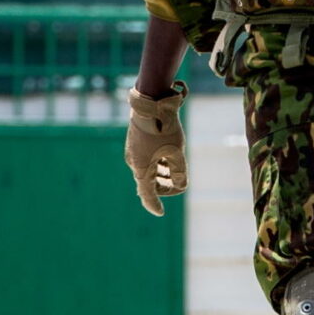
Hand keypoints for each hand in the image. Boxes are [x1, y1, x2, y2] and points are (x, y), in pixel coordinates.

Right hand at [125, 85, 187, 215]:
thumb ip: (179, 173)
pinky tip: (167, 157)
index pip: (147, 194)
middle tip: (177, 185)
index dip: (154, 205)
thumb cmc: (164, 128)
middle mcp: (134, 162)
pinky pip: (145, 158)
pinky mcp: (135, 141)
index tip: (161, 212)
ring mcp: (133, 151)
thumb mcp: (177, 152)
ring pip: (148, 169)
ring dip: (161, 174)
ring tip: (174, 170)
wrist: (150, 101)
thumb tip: (180, 186)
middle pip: (148, 182)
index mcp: (142, 169)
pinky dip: (156, 162)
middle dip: (163, 187)